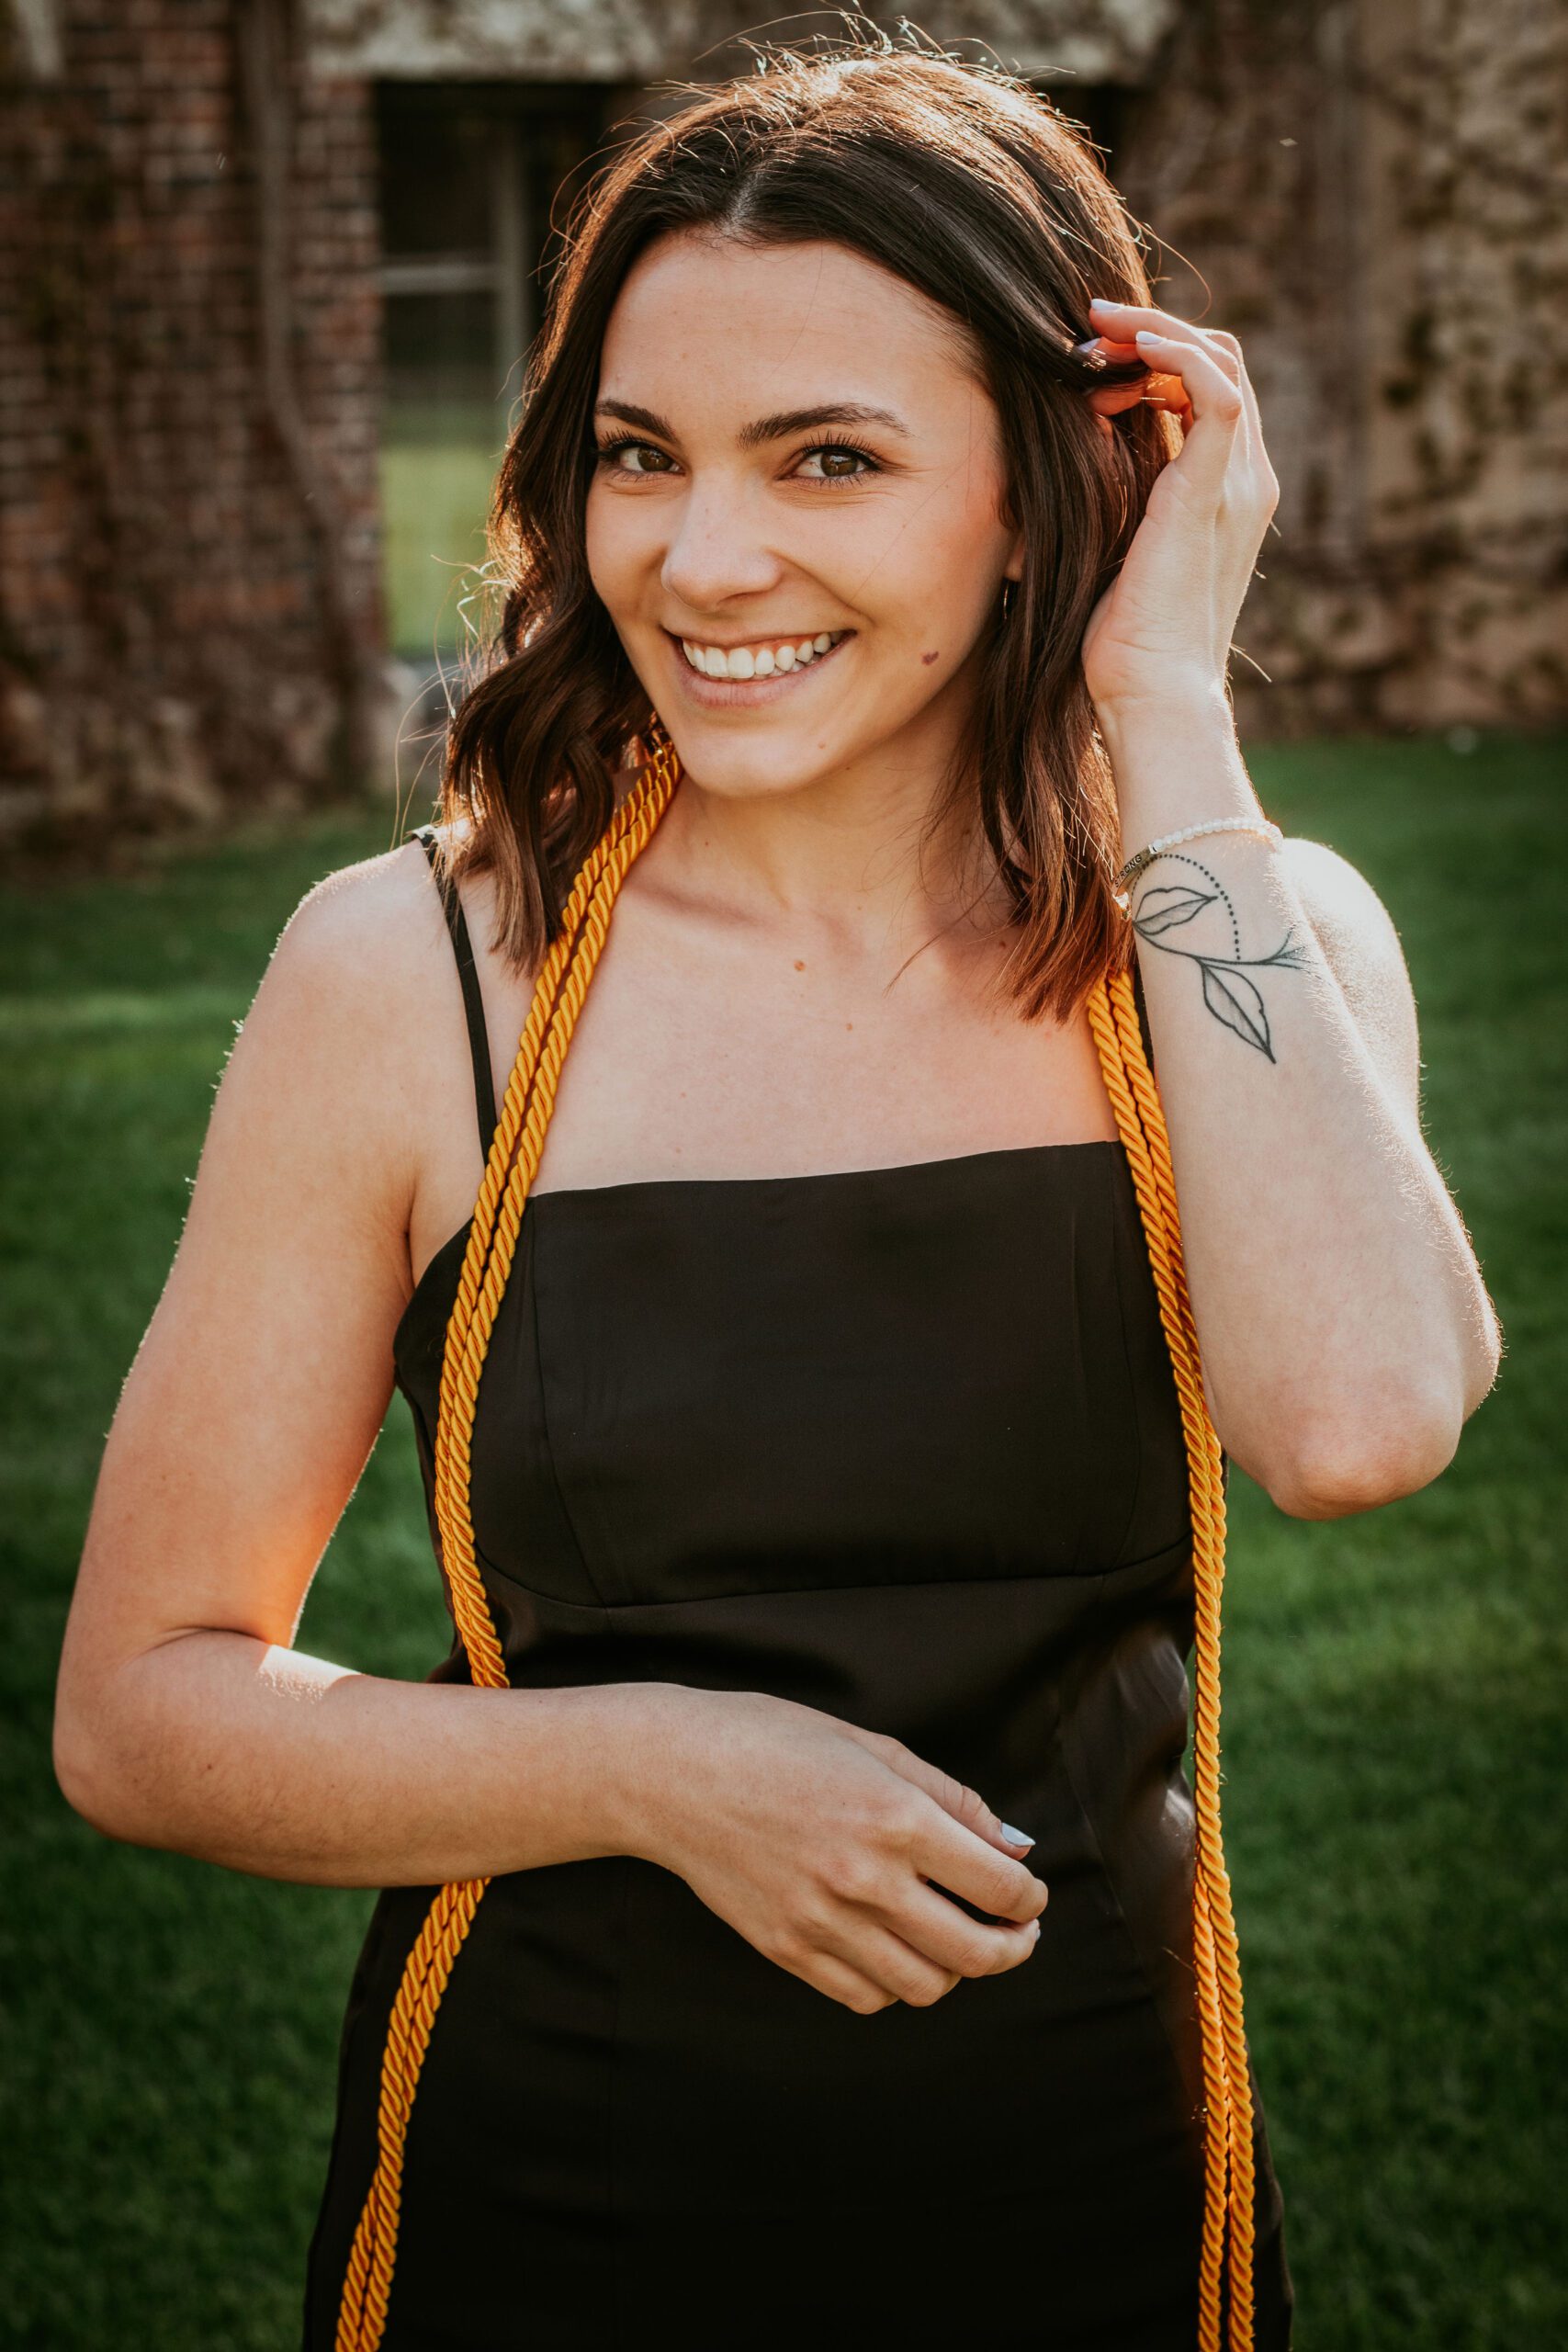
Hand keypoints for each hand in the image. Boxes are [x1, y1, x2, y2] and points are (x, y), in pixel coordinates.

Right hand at [623, 1686, 1047, 2014]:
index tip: (1029, 1893)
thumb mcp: (873, 1746)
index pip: (1001, 1886)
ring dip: (957, 1970)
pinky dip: (895, 1983)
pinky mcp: (787, 1949)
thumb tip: (1015, 1850)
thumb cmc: (775, 1742)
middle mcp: (866, 1877)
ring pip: (925, 1985)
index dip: (1030, 1897)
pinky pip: (866, 1995)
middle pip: (976, 1951)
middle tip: (1018, 1934)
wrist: (676, 1772)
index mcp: (896, 1817)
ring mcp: (823, 1921)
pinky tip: (897, 1949)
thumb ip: (952, 1800)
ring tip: (957, 1942)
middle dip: (1014, 1948)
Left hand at [1074, 295, 1279, 714]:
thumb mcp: (1118, 548)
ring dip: (1156, 332)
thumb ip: (1118, 492)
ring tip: (1098, 330)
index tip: (1094, 354)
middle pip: (1219, 361)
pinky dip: (1176, 355)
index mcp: (1227, 493)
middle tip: (1091, 327)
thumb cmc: (1125, 643)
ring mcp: (1238, 485)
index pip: (1210, 387)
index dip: (1157, 355)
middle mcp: (1246, 481)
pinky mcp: (1214, 494)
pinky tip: (1132, 348)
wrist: (1154, 695)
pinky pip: (1215, 393)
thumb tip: (1074, 444)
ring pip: (1219, 362)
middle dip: (1154, 331)